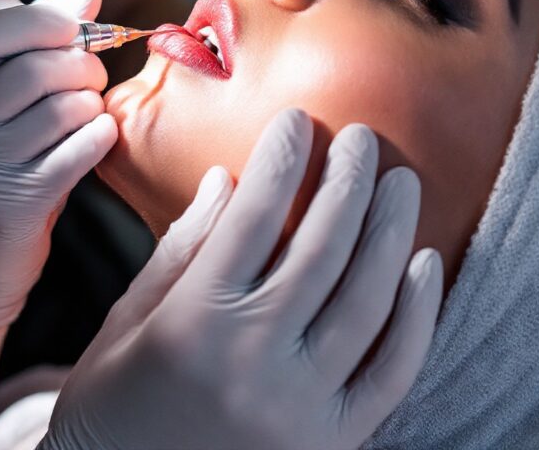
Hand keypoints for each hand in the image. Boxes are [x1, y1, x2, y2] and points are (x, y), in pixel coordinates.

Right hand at [0, 0, 118, 336]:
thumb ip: (34, 34)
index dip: (36, 19)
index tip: (69, 28)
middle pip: (30, 69)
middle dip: (78, 63)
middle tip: (90, 73)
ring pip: (60, 108)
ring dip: (89, 101)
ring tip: (86, 108)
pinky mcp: (11, 205)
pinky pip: (79, 148)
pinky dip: (100, 132)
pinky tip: (97, 133)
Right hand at [39, 111, 442, 449]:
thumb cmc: (114, 403)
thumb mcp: (127, 319)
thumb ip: (180, 248)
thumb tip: (227, 180)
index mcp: (194, 321)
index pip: (251, 219)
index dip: (279, 161)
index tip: (296, 121)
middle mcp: (253, 360)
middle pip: (320, 250)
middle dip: (346, 182)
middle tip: (361, 138)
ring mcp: (301, 407)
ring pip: (365, 302)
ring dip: (389, 232)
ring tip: (400, 180)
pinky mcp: (334, 442)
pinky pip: (392, 373)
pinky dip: (415, 316)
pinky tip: (424, 263)